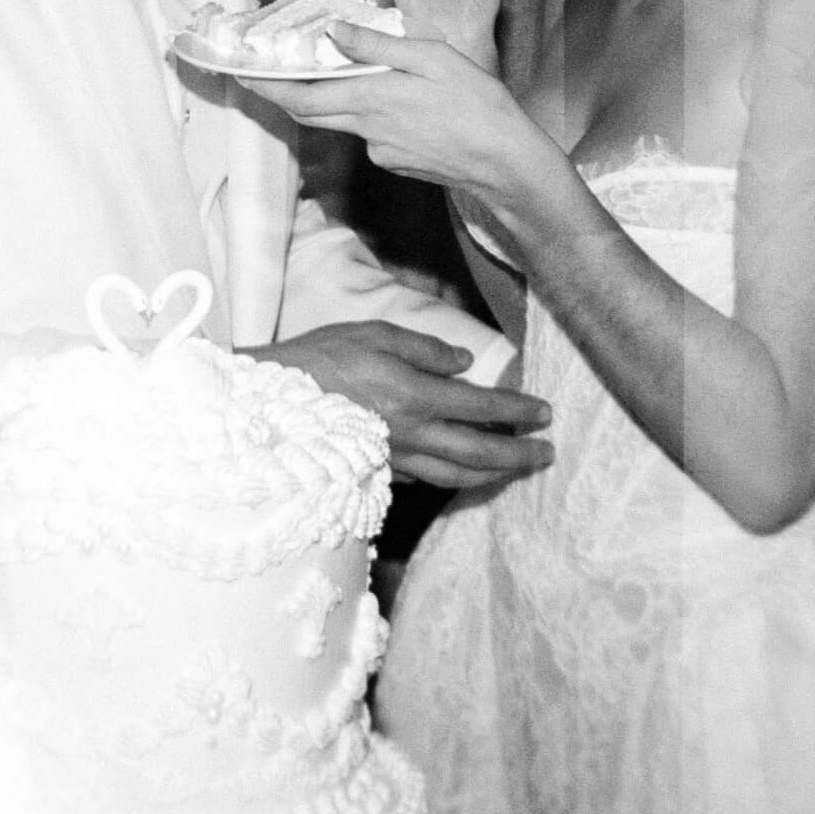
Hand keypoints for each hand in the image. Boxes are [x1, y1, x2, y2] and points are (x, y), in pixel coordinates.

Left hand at [245, 21, 564, 207]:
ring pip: (347, 119)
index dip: (267, 87)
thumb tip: (335, 34)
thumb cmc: (477, 105)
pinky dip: (376, 112)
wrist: (505, 162)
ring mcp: (380, 151)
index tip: (242, 73)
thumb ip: (379, 45)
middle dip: (288, 92)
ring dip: (344, 97)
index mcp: (372, 99)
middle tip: (271, 70)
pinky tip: (409, 101)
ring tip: (370, 71)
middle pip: (312, 112)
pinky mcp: (396, 163)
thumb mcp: (433, 57)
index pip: (302, 97)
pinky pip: (373, 133)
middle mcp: (367, 130)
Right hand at [256, 320, 552, 489]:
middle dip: (518, 456)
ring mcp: (393, 460)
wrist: (267, 406)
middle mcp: (410, 434)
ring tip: (517, 471)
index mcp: (414, 395)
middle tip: (547, 455)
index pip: (480, 407)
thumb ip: (423, 348)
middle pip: (477, 454)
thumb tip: (464, 362)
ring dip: (493, 476)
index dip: (517, 412)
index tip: (545, 414)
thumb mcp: (373, 333)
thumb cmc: (318, 359)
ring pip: (454, 477)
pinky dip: (454, 480)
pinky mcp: (377, 473)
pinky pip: (426, 480)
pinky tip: (465, 474)